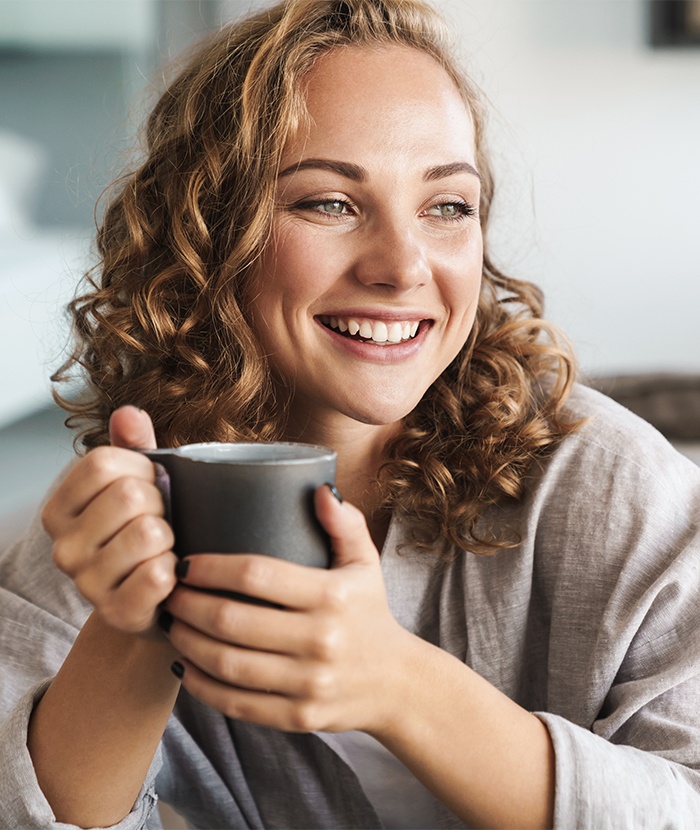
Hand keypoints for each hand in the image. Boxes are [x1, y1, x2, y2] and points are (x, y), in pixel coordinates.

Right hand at [42, 406, 177, 634]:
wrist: (157, 599)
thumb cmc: (147, 532)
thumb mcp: (140, 482)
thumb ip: (134, 446)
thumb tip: (129, 414)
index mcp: (61, 508)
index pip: (103, 462)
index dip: (141, 468)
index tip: (151, 486)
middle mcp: (64, 546)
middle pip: (130, 495)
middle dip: (161, 504)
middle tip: (161, 521)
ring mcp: (86, 583)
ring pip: (148, 533)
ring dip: (170, 538)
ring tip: (163, 549)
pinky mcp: (116, 612)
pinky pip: (158, 574)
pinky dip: (175, 571)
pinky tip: (167, 576)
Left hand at [162, 486, 411, 733]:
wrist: (397, 683)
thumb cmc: (369, 612)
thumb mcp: (366, 563)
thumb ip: (344, 524)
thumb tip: (319, 490)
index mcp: (333, 596)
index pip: (257, 575)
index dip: (211, 567)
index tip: (185, 562)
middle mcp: (321, 640)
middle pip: (232, 621)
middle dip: (188, 604)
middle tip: (167, 593)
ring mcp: (309, 683)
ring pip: (227, 664)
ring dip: (187, 643)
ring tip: (171, 625)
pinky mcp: (298, 716)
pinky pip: (236, 703)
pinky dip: (202, 686)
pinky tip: (185, 667)